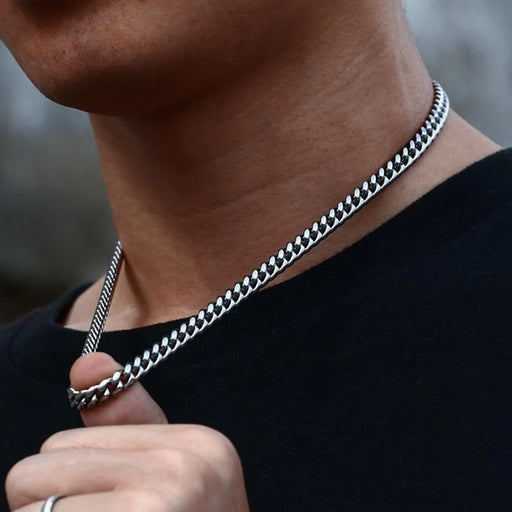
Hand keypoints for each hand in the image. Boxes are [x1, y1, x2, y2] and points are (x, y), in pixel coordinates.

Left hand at [6, 353, 249, 511]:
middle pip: (36, 469)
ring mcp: (158, 511)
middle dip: (49, 507)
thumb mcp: (172, 474)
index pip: (62, 441)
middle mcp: (183, 470)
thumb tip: (84, 364)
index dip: (71, 482)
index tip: (114, 508)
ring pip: (29, 511)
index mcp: (196, 443)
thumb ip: (127, 419)